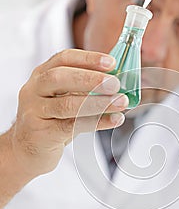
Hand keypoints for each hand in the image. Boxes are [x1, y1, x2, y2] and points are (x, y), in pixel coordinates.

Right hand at [7, 49, 127, 177]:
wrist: (28, 150)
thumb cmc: (52, 121)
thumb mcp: (64, 99)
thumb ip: (85, 89)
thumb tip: (119, 82)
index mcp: (42, 75)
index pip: (63, 58)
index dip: (88, 58)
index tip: (111, 63)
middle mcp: (34, 90)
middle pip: (60, 78)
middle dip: (91, 79)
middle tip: (115, 84)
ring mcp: (34, 111)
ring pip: (66, 104)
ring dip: (97, 103)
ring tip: (120, 102)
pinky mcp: (40, 133)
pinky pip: (70, 126)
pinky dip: (96, 122)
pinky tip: (113, 120)